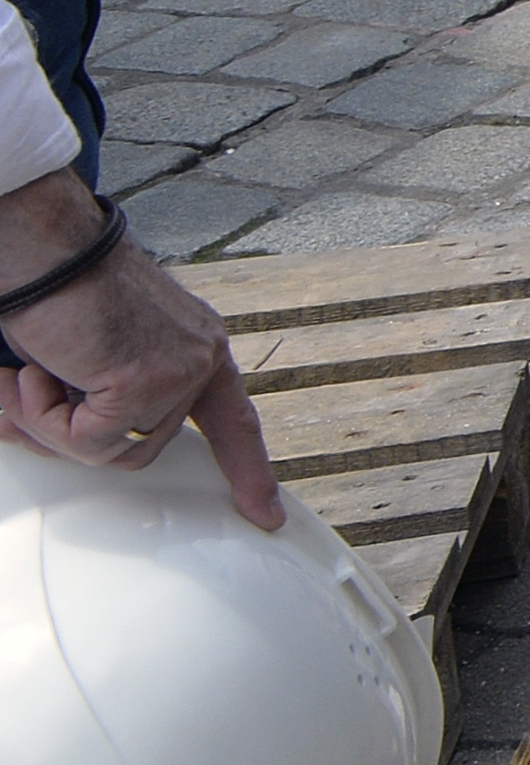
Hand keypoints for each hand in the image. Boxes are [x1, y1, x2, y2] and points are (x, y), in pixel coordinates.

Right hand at [0, 176, 281, 529]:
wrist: (46, 250)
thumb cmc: (60, 294)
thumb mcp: (99, 352)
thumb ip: (110, 396)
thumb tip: (89, 444)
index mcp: (196, 348)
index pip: (234, 420)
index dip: (249, 470)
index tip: (264, 514)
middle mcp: (199, 358)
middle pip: (145, 448)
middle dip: (75, 437)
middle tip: (30, 396)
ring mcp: (177, 372)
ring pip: (113, 454)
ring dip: (55, 427)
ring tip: (31, 376)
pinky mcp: (143, 383)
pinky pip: (88, 444)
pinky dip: (46, 418)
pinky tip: (40, 371)